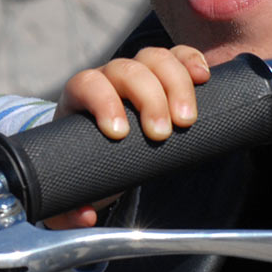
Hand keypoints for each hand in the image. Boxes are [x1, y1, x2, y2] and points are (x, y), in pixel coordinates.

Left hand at [46, 45, 209, 227]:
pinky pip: (176, 56)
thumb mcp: (71, 188)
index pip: (86, 84)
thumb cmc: (83, 166)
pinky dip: (190, 61)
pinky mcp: (162, 74)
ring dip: (174, 83)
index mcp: (79, 98)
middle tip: (161, 134)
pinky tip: (204, 77)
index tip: (119, 133)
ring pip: (153, 58)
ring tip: (187, 119)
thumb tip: (86, 214)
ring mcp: (136, 73)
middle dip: (148, 98)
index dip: (103, 101)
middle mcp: (107, 79)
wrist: (99, 152)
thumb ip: (68, 211)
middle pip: (126, 69)